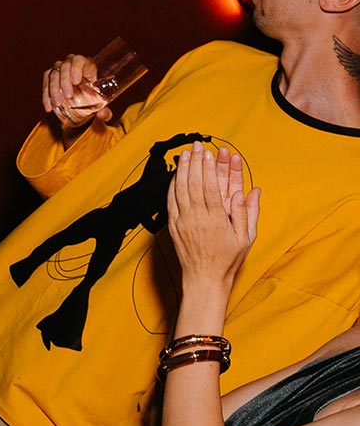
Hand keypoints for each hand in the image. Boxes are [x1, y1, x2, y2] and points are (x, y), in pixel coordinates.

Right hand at [42, 53, 108, 129]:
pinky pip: (46, 82)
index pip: (79, 60)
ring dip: (54, 89)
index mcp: (86, 64)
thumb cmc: (95, 97)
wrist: (84, 98)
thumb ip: (106, 112)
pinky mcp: (51, 76)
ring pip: (53, 74)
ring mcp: (59, 68)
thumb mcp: (102, 105)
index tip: (76, 82)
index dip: (76, 68)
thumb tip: (102, 114)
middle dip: (65, 82)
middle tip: (68, 96)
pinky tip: (49, 107)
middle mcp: (71, 63)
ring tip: (58, 104)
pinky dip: (46, 95)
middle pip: (64, 67)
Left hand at [166, 144, 259, 292]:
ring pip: (180, 188)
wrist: (204, 279)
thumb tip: (254, 191)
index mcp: (216, 219)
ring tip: (185, 153)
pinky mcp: (173, 225)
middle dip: (195, 161)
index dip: (209, 167)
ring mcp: (183, 221)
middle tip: (197, 145)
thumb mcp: (245, 239)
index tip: (210, 153)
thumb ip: (248, 213)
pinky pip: (171, 200)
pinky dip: (173, 184)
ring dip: (182, 169)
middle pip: (194, 182)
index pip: (210, 186)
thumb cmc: (227, 260)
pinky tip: (176, 174)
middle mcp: (197, 217)